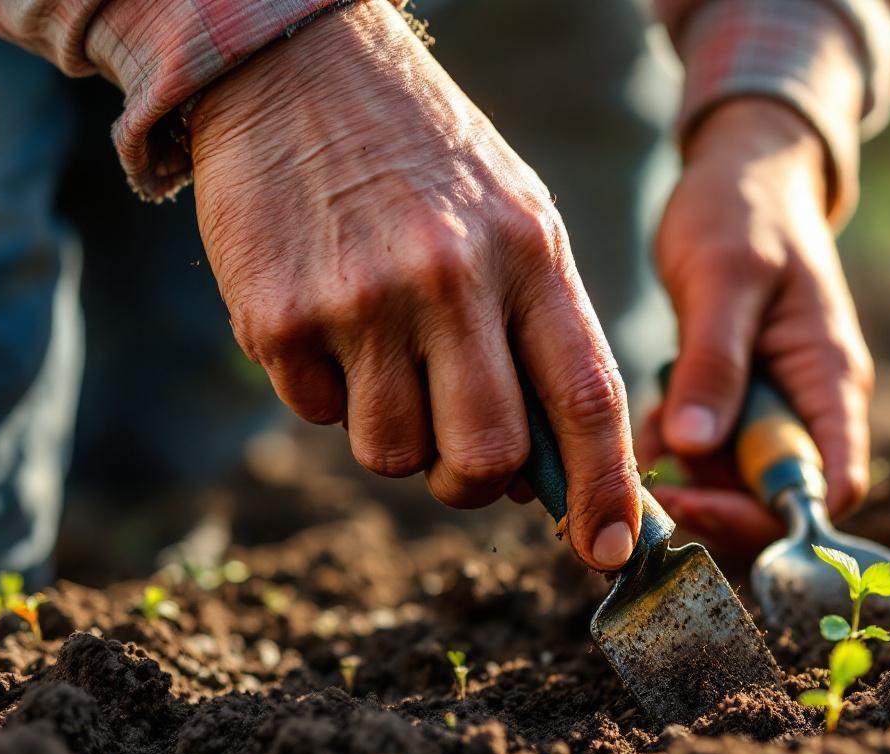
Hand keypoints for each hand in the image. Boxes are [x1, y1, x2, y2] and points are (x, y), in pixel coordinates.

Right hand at [188, 1, 640, 569]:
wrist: (297, 67)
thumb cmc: (427, 161)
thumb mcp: (516, 219)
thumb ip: (541, 334)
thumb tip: (544, 472)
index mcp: (530, 255)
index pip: (587, 399)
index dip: (606, 490)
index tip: (610, 549)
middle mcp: (452, 279)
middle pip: (486, 454)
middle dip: (476, 482)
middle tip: (460, 456)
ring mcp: (361, 300)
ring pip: (392, 454)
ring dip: (394, 435)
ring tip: (384, 352)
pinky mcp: (279, 318)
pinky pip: (318, 414)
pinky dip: (330, 392)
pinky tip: (330, 317)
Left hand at [641, 99, 873, 550]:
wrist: (740, 172)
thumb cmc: (744, 211)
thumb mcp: (724, 279)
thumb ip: (712, 364)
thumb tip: (692, 447)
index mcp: (830, 381)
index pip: (830, 488)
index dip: (769, 514)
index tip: (695, 498)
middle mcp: (810, 405)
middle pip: (779, 498)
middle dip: (716, 504)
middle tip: (648, 492)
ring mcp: (772, 404)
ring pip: (737, 480)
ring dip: (686, 482)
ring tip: (628, 461)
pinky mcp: (736, 397)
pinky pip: (708, 449)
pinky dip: (670, 451)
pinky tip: (630, 436)